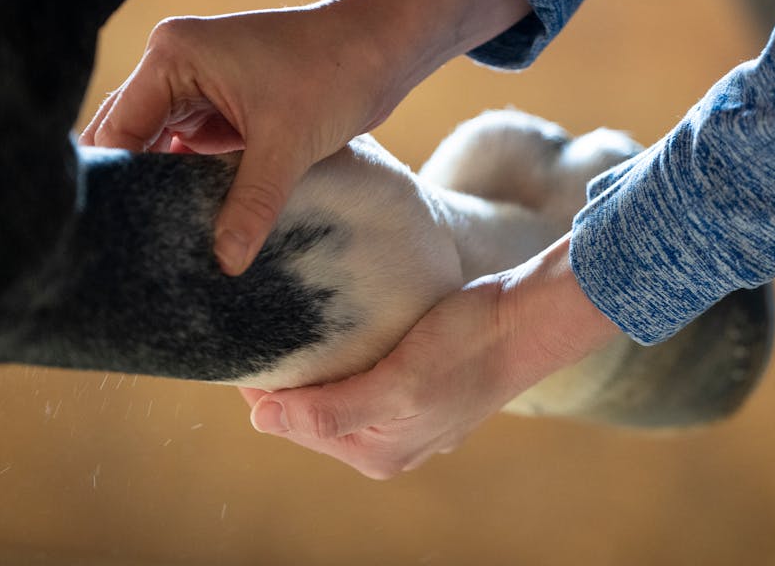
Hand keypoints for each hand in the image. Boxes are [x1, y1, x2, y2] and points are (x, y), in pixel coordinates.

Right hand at [81, 0, 530, 274]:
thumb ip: (252, 204)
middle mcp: (174, 65)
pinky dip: (192, 182)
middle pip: (131, 139)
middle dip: (131, 188)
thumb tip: (225, 263)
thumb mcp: (288, 145)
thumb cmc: (334, 72)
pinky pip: (192, 151)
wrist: (383, 46)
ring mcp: (197, 86)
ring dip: (163, 189)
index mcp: (172, 56)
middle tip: (123, 250)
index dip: (112, 184)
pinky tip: (191, 224)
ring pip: (160, 149)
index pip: (118, 130)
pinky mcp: (223, 105)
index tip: (109, 237)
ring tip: (153, 245)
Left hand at [241, 236, 620, 478]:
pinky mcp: (421, 388)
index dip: (263, 386)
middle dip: (287, 379)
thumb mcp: (396, 385)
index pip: (291, 423)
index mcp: (377, 454)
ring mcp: (408, 418)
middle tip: (264, 326)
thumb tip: (262, 420)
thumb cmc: (467, 348)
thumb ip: (330, 413)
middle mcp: (389, 445)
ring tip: (292, 324)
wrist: (530, 321)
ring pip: (337, 394)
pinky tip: (337, 329)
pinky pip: (365, 378)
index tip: (244, 344)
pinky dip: (345, 358)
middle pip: (311, 413)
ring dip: (315, 367)